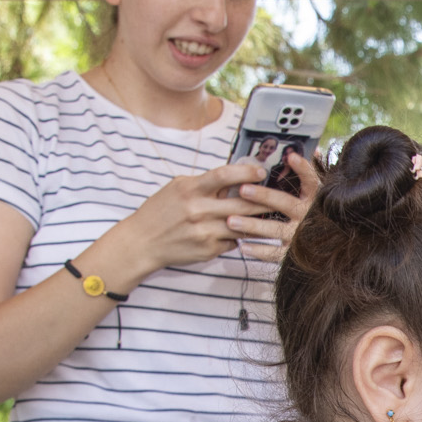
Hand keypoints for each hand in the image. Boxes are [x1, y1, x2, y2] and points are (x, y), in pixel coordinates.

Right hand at [98, 161, 282, 284]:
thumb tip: (235, 178)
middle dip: (264, 200)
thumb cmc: (160, 212)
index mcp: (190, 189)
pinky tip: (240, 235)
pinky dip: (237, 237)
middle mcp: (198, 210)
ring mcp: (205, 232)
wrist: (142, 242)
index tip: (261, 171)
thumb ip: (205, 184)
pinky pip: (233, 242)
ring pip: (243, 226)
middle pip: (242, 203)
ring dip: (258, 222)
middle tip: (279, 197)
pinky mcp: (208, 250)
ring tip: (270, 217)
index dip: (246, 172)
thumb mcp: (178, 188)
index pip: (224, 175)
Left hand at [227, 149, 317, 262]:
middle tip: (242, 190)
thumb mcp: (322, 197)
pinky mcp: (296, 255)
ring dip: (252, 225)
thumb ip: (313, 178)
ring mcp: (302, 237)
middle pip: (285, 203)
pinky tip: (242, 246)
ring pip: (275, 229)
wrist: (334, 252)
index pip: (311, 181)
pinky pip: (275, 254)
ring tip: (231, 221)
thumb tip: (317, 151)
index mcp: (315, 200)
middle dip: (263, 197)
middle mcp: (309, 217)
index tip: (290, 157)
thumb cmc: (319, 219)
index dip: (303, 169)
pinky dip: (258, 251)